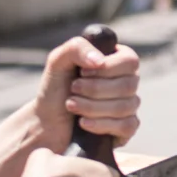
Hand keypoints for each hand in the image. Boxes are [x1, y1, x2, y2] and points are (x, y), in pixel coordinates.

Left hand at [26, 31, 141, 151]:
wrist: (47, 120)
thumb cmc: (56, 88)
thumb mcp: (59, 60)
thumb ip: (78, 48)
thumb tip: (100, 61)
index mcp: (118, 60)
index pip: (130, 61)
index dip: (106, 69)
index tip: (82, 72)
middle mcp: (128, 81)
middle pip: (128, 85)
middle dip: (94, 89)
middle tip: (73, 89)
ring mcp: (129, 105)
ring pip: (125, 107)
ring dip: (92, 107)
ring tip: (71, 105)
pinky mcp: (126, 128)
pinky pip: (126, 126)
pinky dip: (101, 125)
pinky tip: (83, 123)